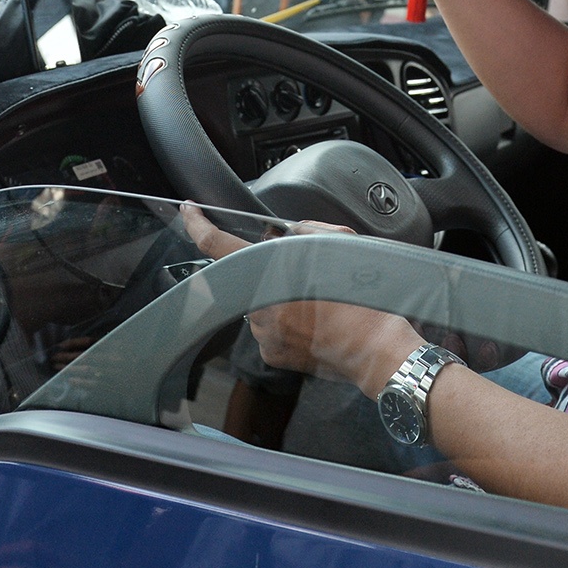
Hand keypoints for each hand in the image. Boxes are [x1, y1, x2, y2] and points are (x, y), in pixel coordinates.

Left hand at [182, 204, 418, 396]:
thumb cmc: (364, 298)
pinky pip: (270, 329)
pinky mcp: (271, 354)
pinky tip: (316, 324)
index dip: (199, 226)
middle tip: (311, 278)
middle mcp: (259, 304)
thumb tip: (284, 235)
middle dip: (275, 271)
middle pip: (253, 275)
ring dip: (282, 298)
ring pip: (262, 303)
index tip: (189, 213)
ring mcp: (262, 333)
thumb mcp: (340, 243)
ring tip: (320, 304)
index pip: (219, 245)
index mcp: (271, 272)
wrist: (378, 349)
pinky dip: (288, 323)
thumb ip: (305, 230)